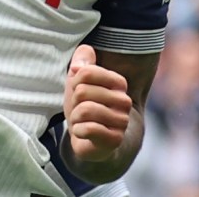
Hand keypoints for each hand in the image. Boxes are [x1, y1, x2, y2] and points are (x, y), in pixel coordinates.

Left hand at [63, 45, 132, 162]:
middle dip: (74, 102)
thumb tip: (82, 60)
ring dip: (75, 117)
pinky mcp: (115, 140)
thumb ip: (82, 60)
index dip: (75, 82)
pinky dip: (78, 131)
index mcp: (119, 82)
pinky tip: (83, 132)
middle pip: (83, 91)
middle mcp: (124, 101)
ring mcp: (122, 121)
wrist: (91, 139)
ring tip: (81, 121)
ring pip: (85, 109)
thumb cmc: (84, 105)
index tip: (79, 91)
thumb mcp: (78, 80)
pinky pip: (89, 129)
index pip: (86, 72)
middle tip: (80, 110)